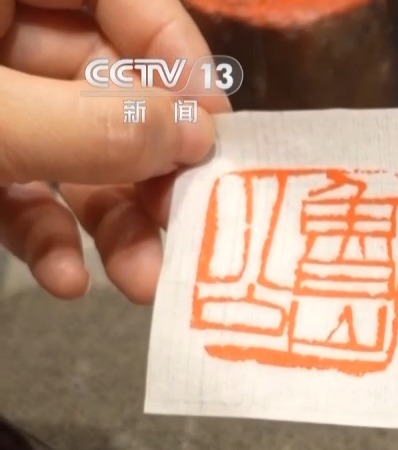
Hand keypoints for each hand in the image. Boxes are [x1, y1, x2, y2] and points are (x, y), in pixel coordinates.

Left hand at [0, 0, 229, 301]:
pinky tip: (67, 277)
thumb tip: (195, 137)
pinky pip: (18, 187)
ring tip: (141, 279)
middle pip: (106, 81)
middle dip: (149, 165)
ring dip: (112, 219)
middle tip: (188, 216)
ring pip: (70, 146)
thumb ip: (88, 126)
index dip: (174, 53)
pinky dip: (48, 235)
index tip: (210, 131)